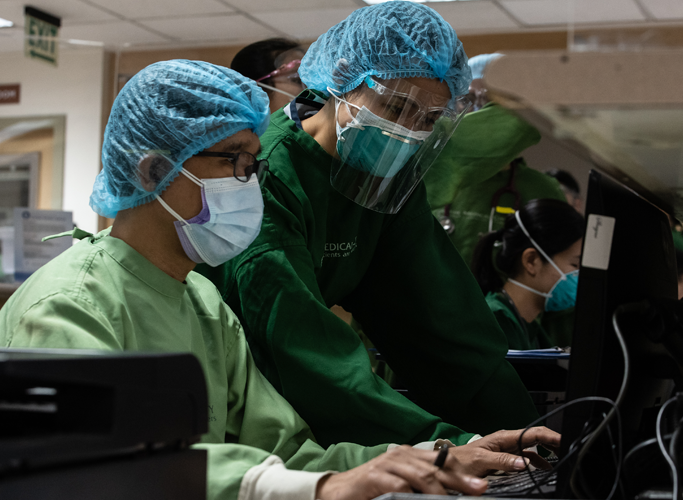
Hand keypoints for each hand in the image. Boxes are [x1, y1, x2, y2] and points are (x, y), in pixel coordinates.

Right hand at [315, 445, 487, 499]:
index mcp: (410, 456)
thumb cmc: (373, 491)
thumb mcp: (401, 487)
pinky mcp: (375, 477)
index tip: (482, 486)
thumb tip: (449, 497)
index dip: (463, 472)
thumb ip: (421, 489)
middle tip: (479, 490)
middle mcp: (401, 456)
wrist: (337, 492)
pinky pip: (400, 486)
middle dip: (461, 480)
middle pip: (437, 467)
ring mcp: (388, 464)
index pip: (442, 461)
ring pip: (422, 475)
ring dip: (441, 491)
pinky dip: (413, 496)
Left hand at [450, 426, 560, 476]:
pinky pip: (527, 458)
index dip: (551, 436)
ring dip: (548, 453)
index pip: (533, 433)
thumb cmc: (461, 460)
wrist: (448, 465)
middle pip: (536, 438)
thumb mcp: (481, 460)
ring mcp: (507, 450)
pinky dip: (538, 462)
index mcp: (503, 437)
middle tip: (569, 450)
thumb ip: (502, 461)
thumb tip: (524, 463)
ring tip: (562, 460)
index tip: (565, 441)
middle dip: (554, 442)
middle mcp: (507, 441)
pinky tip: (545, 469)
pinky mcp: (506, 459)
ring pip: (533, 448)